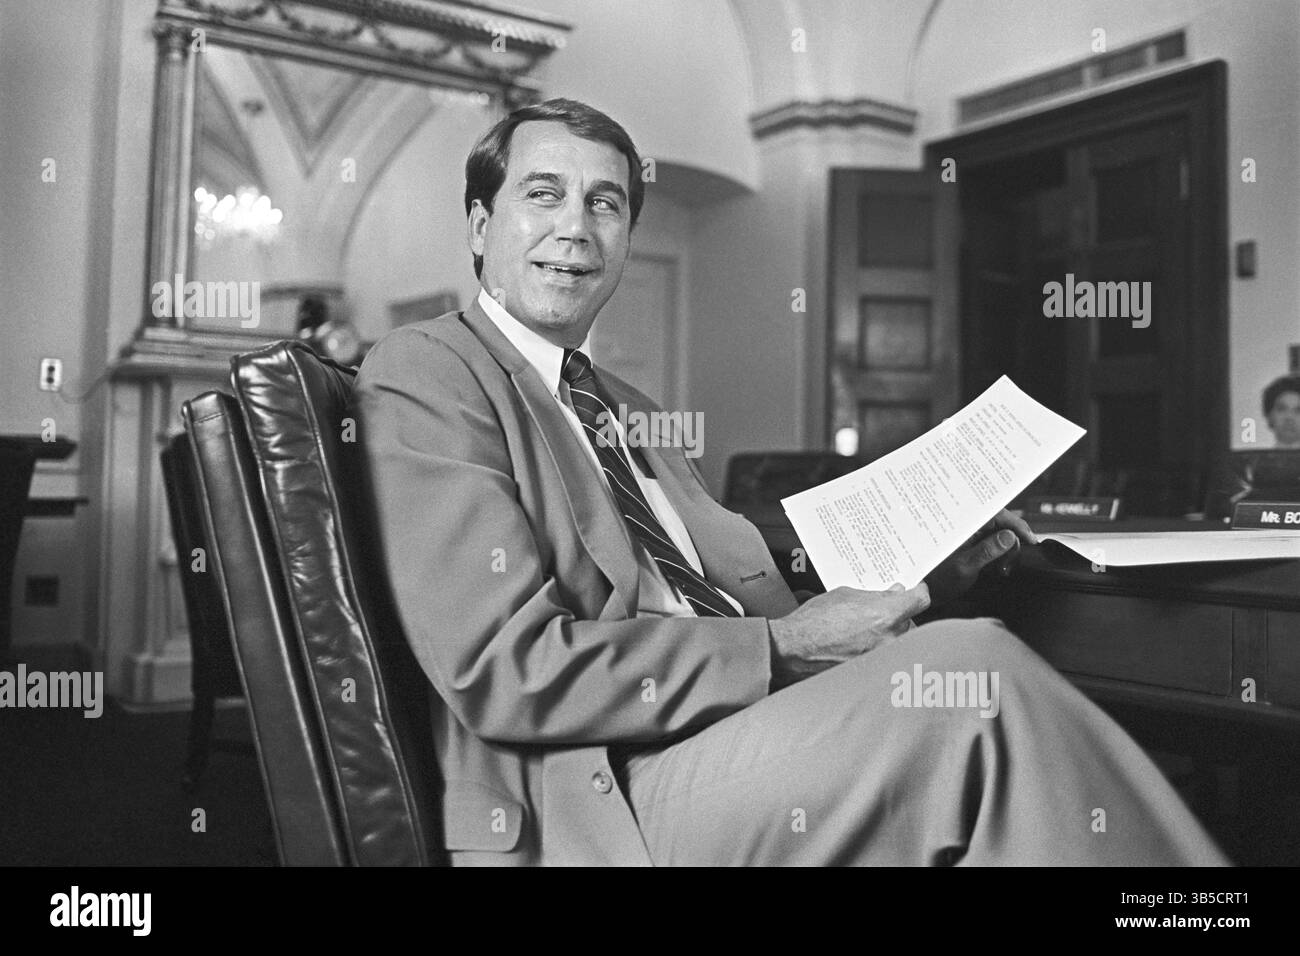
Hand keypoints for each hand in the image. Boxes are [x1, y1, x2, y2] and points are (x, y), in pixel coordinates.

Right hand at [767, 583, 929, 688]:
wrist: (794, 649)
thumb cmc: (814, 622)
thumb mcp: (846, 595)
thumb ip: (875, 595)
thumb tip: (893, 593)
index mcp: (886, 615)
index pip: (920, 601)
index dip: (919, 592)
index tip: (916, 589)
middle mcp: (890, 639)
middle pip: (911, 622)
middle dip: (898, 614)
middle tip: (883, 608)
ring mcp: (883, 659)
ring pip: (899, 641)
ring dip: (889, 632)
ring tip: (868, 627)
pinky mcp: (874, 672)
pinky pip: (886, 655)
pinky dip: (879, 648)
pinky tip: (862, 642)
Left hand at [924, 509, 1036, 606]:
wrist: (927, 591)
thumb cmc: (939, 579)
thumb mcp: (965, 566)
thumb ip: (987, 550)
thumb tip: (1009, 536)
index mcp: (963, 525)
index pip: (996, 514)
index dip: (1016, 524)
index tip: (1030, 539)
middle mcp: (968, 526)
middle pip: (1002, 524)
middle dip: (1012, 543)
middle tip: (1010, 564)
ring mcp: (971, 535)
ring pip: (1000, 535)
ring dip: (1007, 551)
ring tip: (1003, 569)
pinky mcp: (974, 544)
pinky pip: (995, 544)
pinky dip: (1001, 556)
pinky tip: (999, 568)